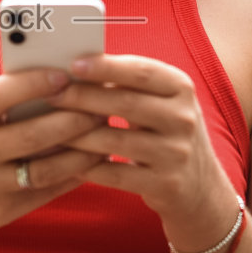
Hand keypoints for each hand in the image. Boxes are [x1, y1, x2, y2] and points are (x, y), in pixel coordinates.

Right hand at [0, 67, 106, 242]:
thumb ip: (6, 104)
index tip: (64, 75)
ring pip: (45, 168)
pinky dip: (74, 176)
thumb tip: (61, 80)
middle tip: (101, 108)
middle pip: (32, 134)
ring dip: (81, 152)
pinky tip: (94, 164)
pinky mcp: (4, 207)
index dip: (32, 83)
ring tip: (105, 136)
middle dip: (72, 120)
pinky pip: (47, 190)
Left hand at [49, 54, 241, 251]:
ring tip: (50, 128)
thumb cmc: (167, 134)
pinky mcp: (165, 184)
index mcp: (181, 88)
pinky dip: (88, 166)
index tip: (73, 64)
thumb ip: (130, 85)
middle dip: (82, 97)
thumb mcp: (163, 103)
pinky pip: (115, 174)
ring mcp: (176, 153)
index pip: (141, 71)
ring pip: (114, 140)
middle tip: (51, 95)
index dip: (105, 66)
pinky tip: (67, 160)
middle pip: (124, 103)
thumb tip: (77, 67)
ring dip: (76, 134)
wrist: (200, 188)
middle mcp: (184, 118)